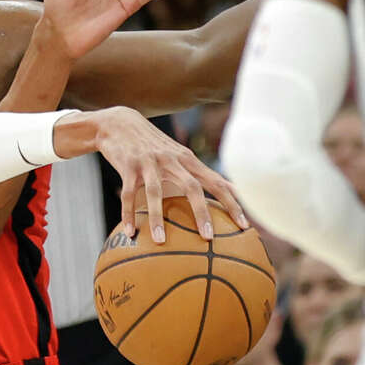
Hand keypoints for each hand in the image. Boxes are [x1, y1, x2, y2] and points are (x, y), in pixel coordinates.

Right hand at [90, 106, 247, 241]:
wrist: (119, 123)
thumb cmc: (153, 145)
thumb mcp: (177, 155)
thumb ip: (196, 173)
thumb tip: (226, 193)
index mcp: (188, 160)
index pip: (216, 182)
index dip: (232, 203)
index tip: (245, 226)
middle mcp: (172, 160)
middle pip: (192, 187)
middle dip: (202, 213)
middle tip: (208, 238)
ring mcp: (149, 162)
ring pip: (155, 192)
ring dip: (157, 218)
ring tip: (160, 241)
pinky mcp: (128, 166)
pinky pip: (129, 194)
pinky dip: (128, 213)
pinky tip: (130, 232)